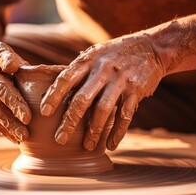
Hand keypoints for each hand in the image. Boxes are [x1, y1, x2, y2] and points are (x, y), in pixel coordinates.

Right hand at [0, 41, 30, 143]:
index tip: (27, 117)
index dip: (13, 102)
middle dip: (10, 121)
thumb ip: (8, 57)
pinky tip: (14, 137)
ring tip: (22, 138)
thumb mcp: (1, 50)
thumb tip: (14, 66)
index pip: (0, 87)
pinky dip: (1, 129)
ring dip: (6, 128)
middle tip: (26, 134)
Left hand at [40, 34, 164, 149]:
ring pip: (103, 110)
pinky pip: (125, 115)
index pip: (66, 78)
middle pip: (82, 99)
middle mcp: (103, 69)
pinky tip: (110, 145)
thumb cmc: (115, 54)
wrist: (151, 48)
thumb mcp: (95, 54)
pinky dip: (117, 132)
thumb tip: (54, 90)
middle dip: (69, 121)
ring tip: (87, 146)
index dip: (53, 96)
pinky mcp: (136, 90)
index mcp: (88, 60)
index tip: (44, 113)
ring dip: (94, 131)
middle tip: (60, 139)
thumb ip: (79, 70)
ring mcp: (120, 80)